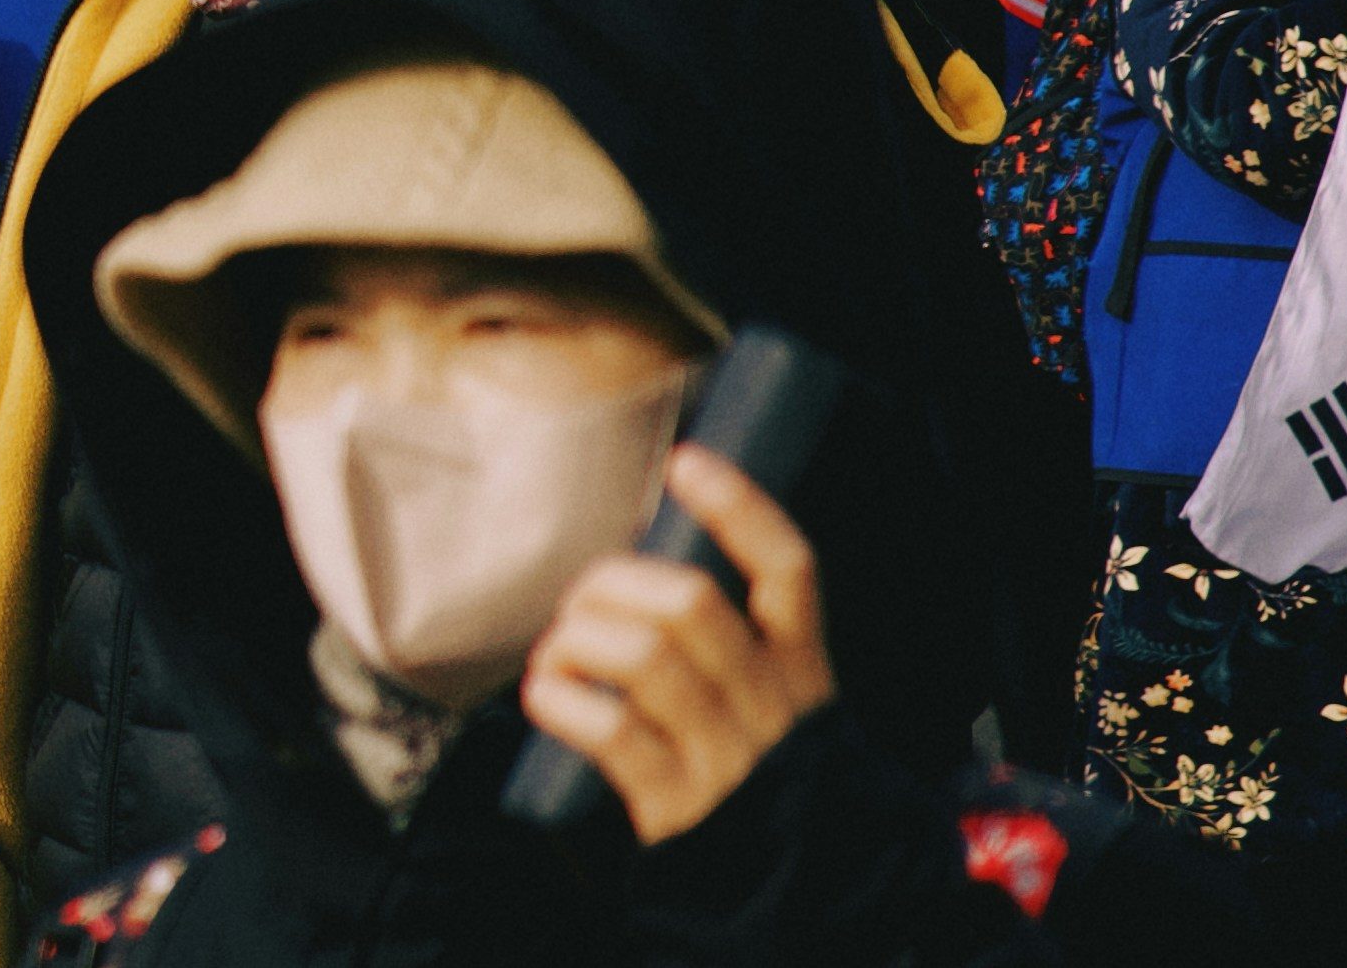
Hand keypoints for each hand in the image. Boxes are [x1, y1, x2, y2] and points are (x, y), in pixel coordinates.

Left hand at [519, 445, 836, 845]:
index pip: (788, 572)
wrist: (776, 884)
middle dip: (614, 582)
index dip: (741, 509)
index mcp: (799, 668)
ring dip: (576, 640)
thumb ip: (723, 638)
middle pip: (691, 604)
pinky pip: (611, 730)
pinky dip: (560, 701)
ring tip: (559, 657)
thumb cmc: (741, 764)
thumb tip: (635, 559)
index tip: (685, 462)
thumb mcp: (763, 696)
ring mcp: (726, 757)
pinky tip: (547, 696)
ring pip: (643, 657)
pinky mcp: (678, 804)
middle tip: (582, 604)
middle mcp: (769, 707)